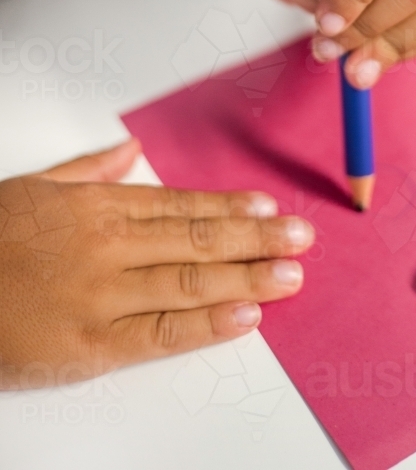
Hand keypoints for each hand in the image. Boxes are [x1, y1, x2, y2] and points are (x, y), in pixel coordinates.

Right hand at [0, 139, 313, 388]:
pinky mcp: (91, 344)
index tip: (268, 206)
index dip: (229, 206)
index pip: (180, 204)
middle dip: (256, 238)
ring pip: (190, 282)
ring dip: (248, 276)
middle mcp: (109, 245)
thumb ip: (88, 170)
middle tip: (302, 237)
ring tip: (290, 273)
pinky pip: (160, 333)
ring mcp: (103, 295)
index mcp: (97, 205)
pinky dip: (207, 325)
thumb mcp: (33, 187)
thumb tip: (127, 151)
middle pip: (198, 239)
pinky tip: (246, 316)